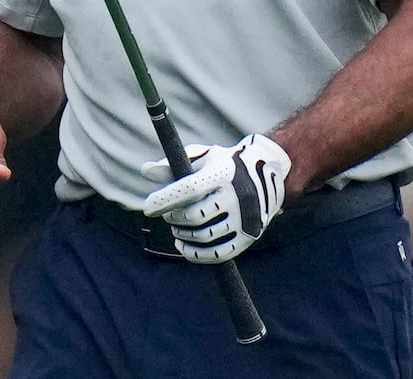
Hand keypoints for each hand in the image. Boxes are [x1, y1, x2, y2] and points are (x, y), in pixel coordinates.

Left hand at [141, 133, 290, 263]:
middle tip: (168, 215)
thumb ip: (173, 165)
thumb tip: (146, 171)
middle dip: (173, 218)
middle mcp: (237, 195)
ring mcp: (245, 218)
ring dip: (182, 235)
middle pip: (194, 216)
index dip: (166, 199)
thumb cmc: (222, 165)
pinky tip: (183, 245)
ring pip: (203, 236)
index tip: (147, 207)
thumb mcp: (201, 158)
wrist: (266, 174)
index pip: (190, 188)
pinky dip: (195, 254)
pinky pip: (216, 254)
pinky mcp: (248, 237)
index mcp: (222, 172)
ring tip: (177, 227)